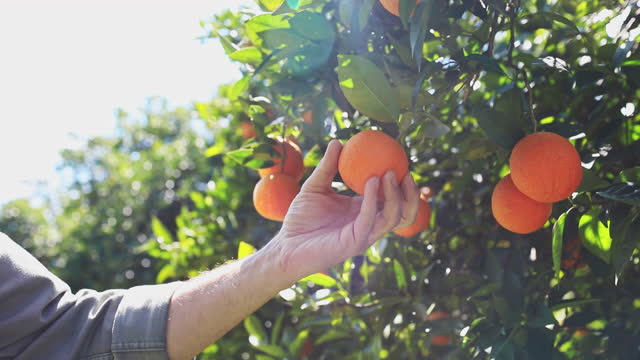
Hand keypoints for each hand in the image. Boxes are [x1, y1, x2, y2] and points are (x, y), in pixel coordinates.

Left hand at [265, 140, 419, 282]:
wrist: (286, 245)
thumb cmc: (300, 219)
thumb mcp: (315, 186)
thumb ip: (327, 166)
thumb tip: (338, 141)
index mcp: (363, 212)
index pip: (392, 199)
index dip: (402, 184)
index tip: (401, 161)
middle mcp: (368, 224)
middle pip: (404, 213)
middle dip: (411, 194)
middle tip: (405, 171)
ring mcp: (364, 235)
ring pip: (394, 218)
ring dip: (395, 195)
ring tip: (389, 173)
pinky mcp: (355, 242)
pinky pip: (369, 219)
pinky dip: (372, 199)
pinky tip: (371, 181)